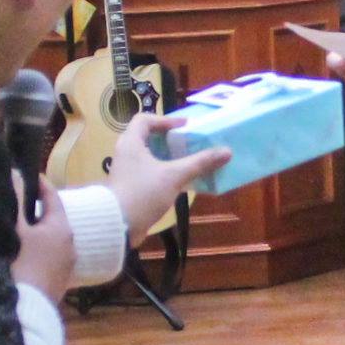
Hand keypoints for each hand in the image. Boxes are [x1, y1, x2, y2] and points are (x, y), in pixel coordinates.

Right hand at [12, 174, 75, 304]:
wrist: (24, 313)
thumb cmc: (19, 266)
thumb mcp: (15, 229)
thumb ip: (16, 199)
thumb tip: (16, 171)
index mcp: (62, 228)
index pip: (51, 196)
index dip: (37, 183)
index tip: (23, 174)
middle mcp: (69, 246)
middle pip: (50, 219)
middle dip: (33, 210)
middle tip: (12, 201)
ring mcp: (65, 267)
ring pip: (48, 240)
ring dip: (33, 233)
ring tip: (11, 228)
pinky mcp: (56, 283)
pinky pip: (45, 258)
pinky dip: (34, 251)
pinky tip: (17, 254)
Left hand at [107, 112, 229, 235]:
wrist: (118, 225)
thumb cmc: (143, 193)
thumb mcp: (174, 176)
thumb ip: (199, 163)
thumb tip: (226, 151)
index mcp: (131, 143)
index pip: (145, 119)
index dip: (165, 119)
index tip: (184, 126)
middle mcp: (126, 153)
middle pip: (148, 137)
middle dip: (169, 138)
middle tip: (188, 141)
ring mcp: (127, 170)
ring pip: (149, 156)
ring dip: (168, 156)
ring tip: (188, 159)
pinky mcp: (130, 186)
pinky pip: (149, 171)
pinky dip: (164, 171)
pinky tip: (180, 180)